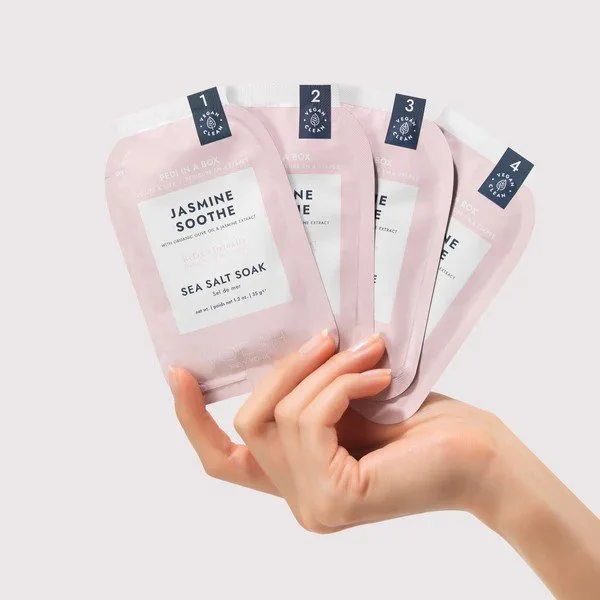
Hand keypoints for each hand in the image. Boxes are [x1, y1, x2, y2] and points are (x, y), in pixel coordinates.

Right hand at [171, 331, 504, 531]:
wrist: (479, 455)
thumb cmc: (422, 425)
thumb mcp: (348, 401)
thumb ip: (308, 395)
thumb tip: (279, 350)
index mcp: (297, 477)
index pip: (225, 462)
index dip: (193, 420)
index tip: (178, 373)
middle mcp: (297, 501)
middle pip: (248, 422)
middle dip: (285, 369)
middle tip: (325, 337)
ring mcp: (313, 507)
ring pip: (283, 415)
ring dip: (326, 370)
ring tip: (368, 353)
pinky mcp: (335, 499)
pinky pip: (312, 419)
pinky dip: (343, 385)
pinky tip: (377, 377)